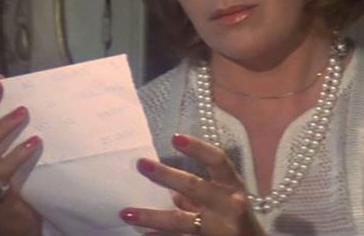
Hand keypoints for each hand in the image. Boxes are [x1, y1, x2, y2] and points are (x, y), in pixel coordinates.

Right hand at [0, 75, 42, 235]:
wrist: (21, 224)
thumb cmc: (22, 185)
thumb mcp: (19, 157)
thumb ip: (22, 136)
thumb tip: (40, 104)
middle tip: (1, 87)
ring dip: (2, 127)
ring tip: (23, 112)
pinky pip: (2, 173)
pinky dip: (17, 155)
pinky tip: (35, 143)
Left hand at [120, 134, 265, 235]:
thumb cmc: (237, 216)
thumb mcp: (227, 198)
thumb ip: (201, 190)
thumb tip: (169, 184)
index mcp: (232, 187)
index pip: (217, 161)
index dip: (198, 148)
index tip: (175, 137)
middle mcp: (227, 206)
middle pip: (194, 187)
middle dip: (166, 176)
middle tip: (141, 164)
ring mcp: (216, 229)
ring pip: (180, 220)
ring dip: (151, 216)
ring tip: (126, 213)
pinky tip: (143, 234)